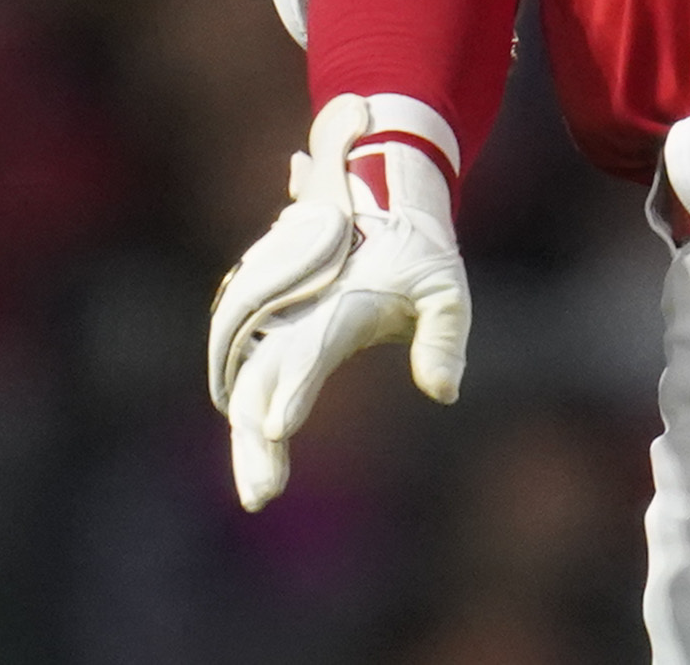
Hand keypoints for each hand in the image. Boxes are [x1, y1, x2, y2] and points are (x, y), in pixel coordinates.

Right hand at [206, 94, 470, 508]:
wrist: (376, 195)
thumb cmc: (415, 249)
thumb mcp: (445, 285)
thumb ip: (445, 338)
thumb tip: (443, 393)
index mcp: (342, 302)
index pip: (311, 350)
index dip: (293, 389)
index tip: (278, 428)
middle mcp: (299, 312)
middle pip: (263, 380)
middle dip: (257, 440)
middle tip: (263, 495)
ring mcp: (277, 318)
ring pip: (247, 383)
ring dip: (248, 437)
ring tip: (260, 490)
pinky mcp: (268, 326)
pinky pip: (245, 374)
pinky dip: (245, 414)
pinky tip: (255, 459)